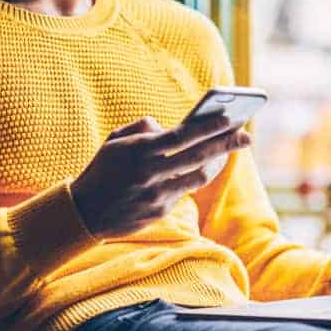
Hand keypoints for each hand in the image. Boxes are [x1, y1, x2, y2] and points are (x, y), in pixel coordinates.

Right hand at [70, 114, 249, 240]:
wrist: (84, 212)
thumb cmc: (103, 169)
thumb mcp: (116, 140)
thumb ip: (144, 129)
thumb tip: (168, 128)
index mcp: (141, 151)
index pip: (183, 136)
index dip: (210, 127)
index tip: (231, 118)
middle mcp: (152, 173)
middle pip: (199, 157)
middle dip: (227, 144)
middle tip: (246, 136)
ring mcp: (157, 195)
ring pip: (198, 177)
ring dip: (217, 164)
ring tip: (228, 152)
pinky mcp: (160, 212)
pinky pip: (183, 192)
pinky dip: (192, 179)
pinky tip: (202, 168)